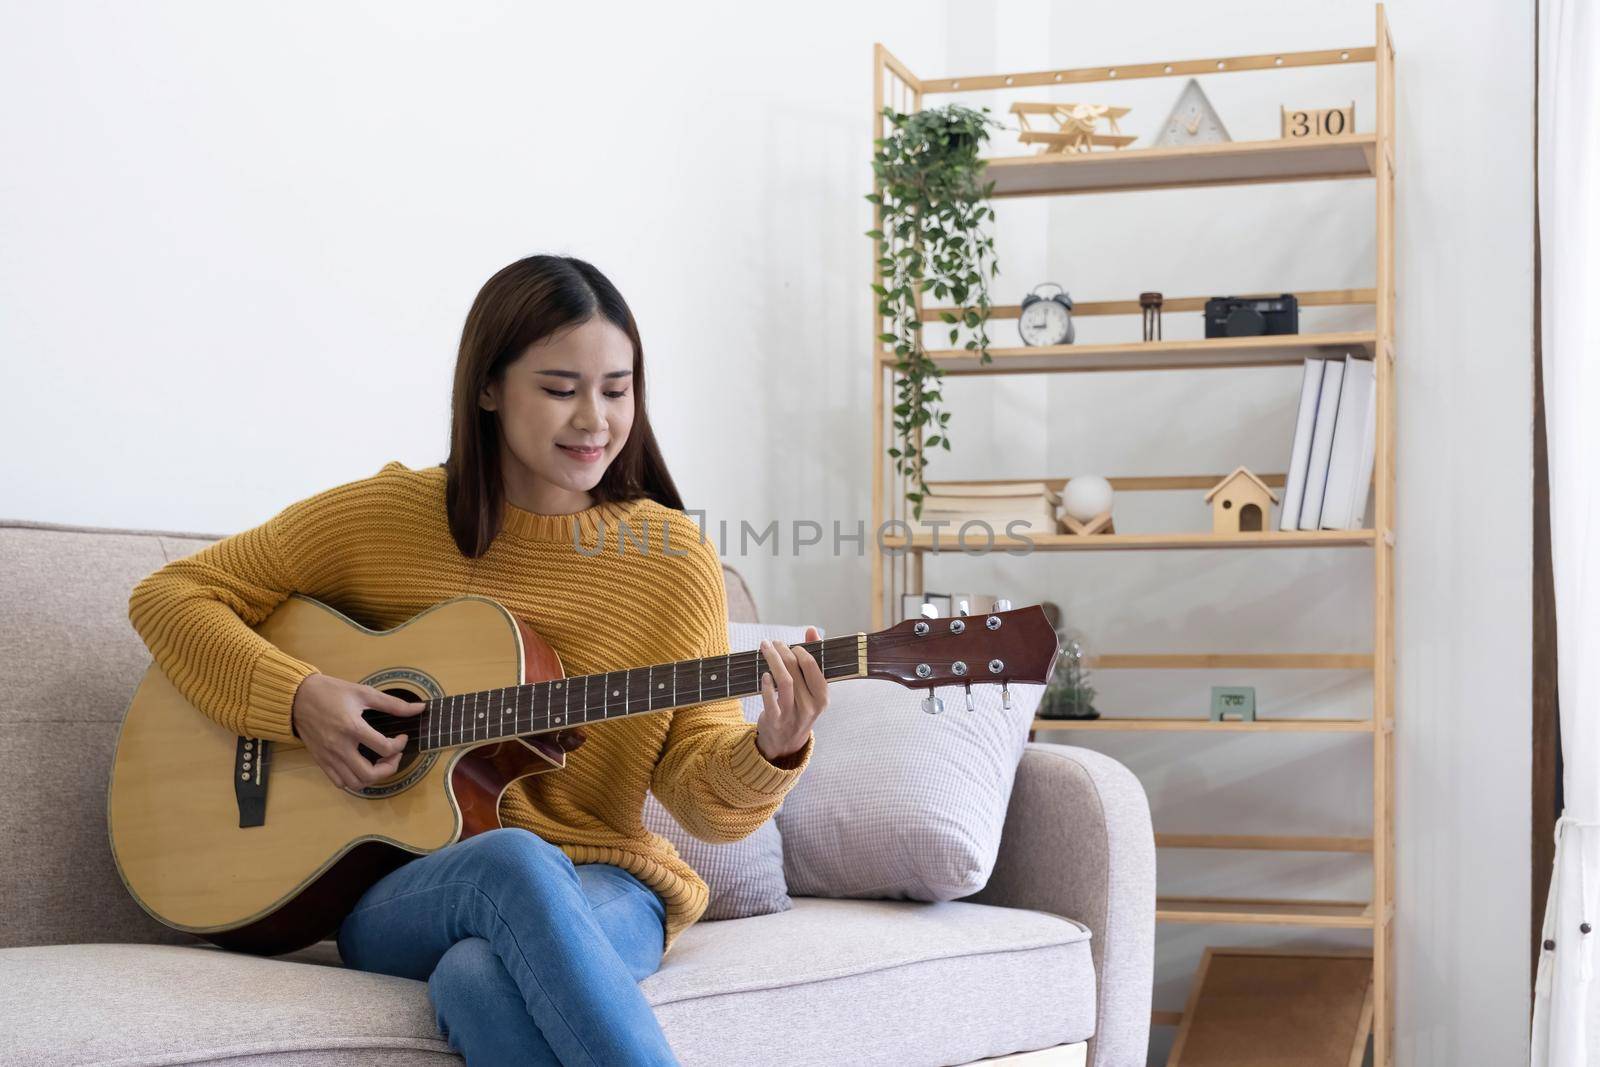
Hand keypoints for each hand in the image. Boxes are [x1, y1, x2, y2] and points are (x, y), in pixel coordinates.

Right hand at [290, 673, 425, 789]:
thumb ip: (393, 703)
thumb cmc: (331, 692)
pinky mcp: (321, 761)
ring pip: (355, 783)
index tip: (401, 737)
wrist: (297, 697)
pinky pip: (339, 782)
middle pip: (369, 774)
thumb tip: (419, 708)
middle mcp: (340, 746)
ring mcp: (329, 757)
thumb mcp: (364, 692)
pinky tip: (361, 766)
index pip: (384, 748)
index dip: (399, 745)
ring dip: (373, 778)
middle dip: (389, 768)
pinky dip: (354, 780)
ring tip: (378, 763)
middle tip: (393, 756)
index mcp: (352, 727)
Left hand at [754, 626, 826, 762]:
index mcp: (822, 698)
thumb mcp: (812, 689)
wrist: (786, 743)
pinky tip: (764, 673)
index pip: (813, 667)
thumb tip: (811, 630)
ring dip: (773, 660)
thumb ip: (813, 659)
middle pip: (796, 670)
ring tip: (766, 648)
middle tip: (775, 643)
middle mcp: (810, 707)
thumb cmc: (800, 707)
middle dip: (784, 651)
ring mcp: (793, 715)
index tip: (793, 645)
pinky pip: (770, 699)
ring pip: (784, 682)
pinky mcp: (775, 721)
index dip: (801, 651)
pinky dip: (766, 684)